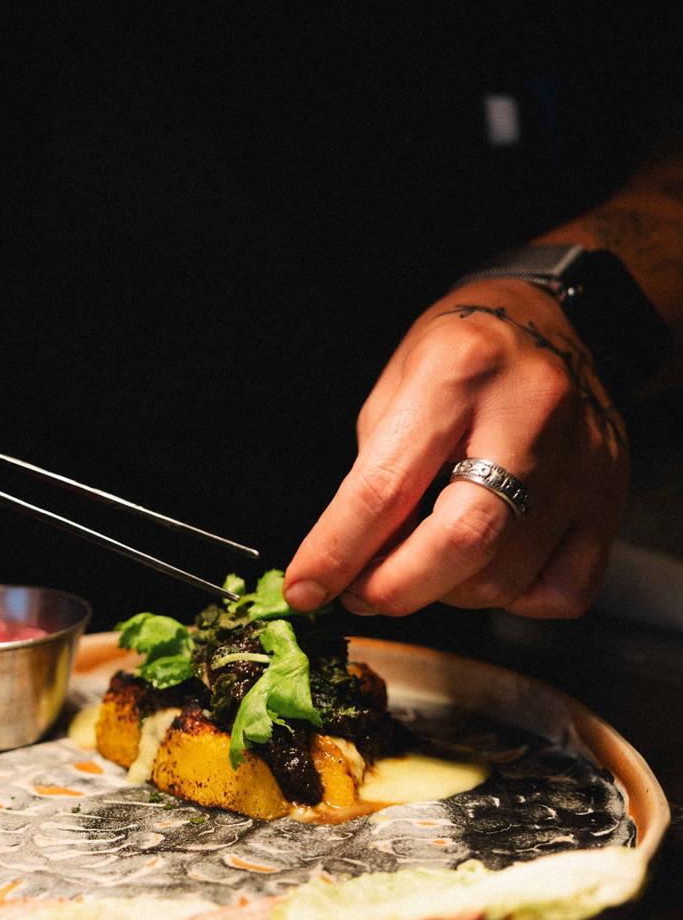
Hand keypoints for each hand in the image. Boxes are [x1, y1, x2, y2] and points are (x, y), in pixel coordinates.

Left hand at [283, 279, 628, 617]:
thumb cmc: (460, 354)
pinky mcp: (612, 498)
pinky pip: (562, 590)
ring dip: (444, 591)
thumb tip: (350, 563)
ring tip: (419, 563)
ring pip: (506, 577)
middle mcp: (531, 415)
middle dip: (395, 587)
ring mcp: (584, 462)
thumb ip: (373, 475)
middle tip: (360, 591)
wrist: (549, 321)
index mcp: (458, 373)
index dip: (338, 551)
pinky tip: (487, 563)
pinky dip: (513, 598)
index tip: (306, 588)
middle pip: (463, 540)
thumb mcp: (396, 388)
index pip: (387, 488)